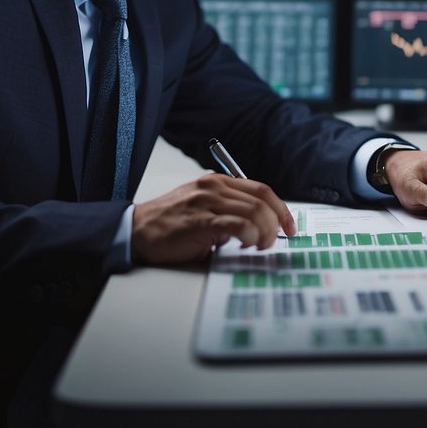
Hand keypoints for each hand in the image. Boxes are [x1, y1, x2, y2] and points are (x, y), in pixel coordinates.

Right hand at [131, 173, 295, 264]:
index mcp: (218, 181)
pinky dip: (249, 236)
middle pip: (261, 200)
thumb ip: (229, 209)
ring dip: (264, 233)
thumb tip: (261, 226)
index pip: (261, 190)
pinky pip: (237, 225)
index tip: (289, 226)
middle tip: (274, 241)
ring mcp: (206, 202)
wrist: (136, 230)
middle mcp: (214, 187)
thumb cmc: (171, 223)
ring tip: (259, 246)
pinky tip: (246, 245)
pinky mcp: (199, 221)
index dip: (281, 208)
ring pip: (253, 212)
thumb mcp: (204, 206)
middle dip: (276, 223)